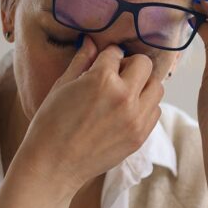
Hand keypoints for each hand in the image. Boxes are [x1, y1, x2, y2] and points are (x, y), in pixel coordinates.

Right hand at [16, 35, 169, 194]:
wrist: (53, 165)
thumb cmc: (51, 124)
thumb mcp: (62, 86)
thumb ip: (81, 61)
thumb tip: (91, 41)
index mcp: (102, 79)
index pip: (116, 52)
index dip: (106, 57)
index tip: (100, 64)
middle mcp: (124, 97)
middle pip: (145, 64)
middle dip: (130, 66)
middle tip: (115, 76)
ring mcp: (135, 119)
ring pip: (156, 87)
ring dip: (142, 85)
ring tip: (123, 95)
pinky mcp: (140, 136)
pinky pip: (155, 111)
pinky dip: (145, 107)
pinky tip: (125, 112)